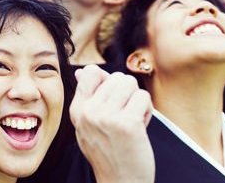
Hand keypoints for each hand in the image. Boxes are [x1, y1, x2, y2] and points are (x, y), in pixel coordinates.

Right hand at [70, 65, 154, 182]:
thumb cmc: (109, 152)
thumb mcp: (88, 126)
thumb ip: (87, 98)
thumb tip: (82, 71)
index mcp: (77, 110)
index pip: (90, 72)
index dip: (107, 80)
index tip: (112, 100)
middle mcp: (89, 112)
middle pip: (116, 77)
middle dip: (126, 94)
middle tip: (124, 116)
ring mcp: (107, 117)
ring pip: (130, 83)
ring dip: (137, 100)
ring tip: (132, 119)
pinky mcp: (127, 123)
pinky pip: (143, 97)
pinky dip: (147, 110)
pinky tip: (141, 127)